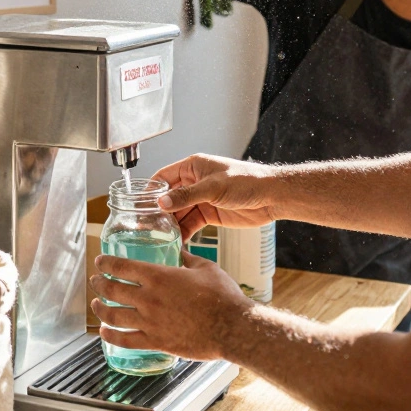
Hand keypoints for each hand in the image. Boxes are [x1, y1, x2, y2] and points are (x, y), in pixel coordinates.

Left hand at [90, 252, 254, 361]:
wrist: (233, 327)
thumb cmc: (223, 297)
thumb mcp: (206, 267)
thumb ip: (188, 259)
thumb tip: (181, 252)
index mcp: (158, 276)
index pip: (121, 266)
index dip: (106, 263)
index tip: (100, 262)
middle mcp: (149, 298)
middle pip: (111, 289)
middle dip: (99, 283)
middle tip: (95, 281)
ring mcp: (150, 322)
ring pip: (113, 315)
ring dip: (100, 308)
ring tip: (96, 304)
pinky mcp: (156, 341)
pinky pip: (125, 340)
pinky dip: (111, 336)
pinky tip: (104, 332)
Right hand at [153, 154, 280, 241]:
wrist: (271, 197)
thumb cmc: (246, 181)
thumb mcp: (213, 188)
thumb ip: (186, 196)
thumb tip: (162, 202)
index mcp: (193, 167)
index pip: (163, 177)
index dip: (151, 191)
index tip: (139, 206)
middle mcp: (194, 183)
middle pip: (169, 198)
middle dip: (158, 212)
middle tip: (145, 228)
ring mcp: (202, 200)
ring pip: (179, 214)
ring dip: (170, 226)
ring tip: (158, 239)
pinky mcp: (210, 215)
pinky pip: (191, 224)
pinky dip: (184, 233)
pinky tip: (176, 243)